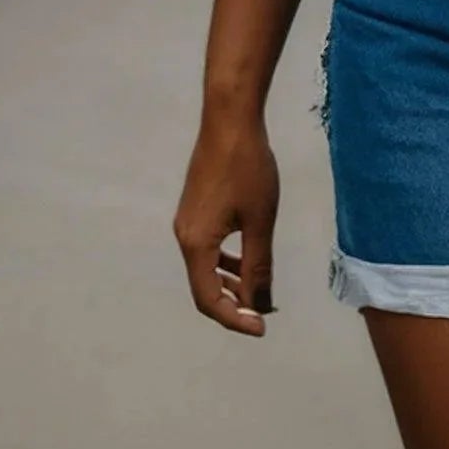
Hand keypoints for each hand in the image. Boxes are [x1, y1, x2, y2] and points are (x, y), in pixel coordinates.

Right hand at [174, 109, 280, 337]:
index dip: (235, 319)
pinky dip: (225, 261)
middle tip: (264, 313)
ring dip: (230, 283)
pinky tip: (245, 259)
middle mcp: (184, 237)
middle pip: (203, 287)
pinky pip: (207, 248)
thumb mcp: (259, 220)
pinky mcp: (194, 208)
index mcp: (196, 244)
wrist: (229, 121)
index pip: (209, 299)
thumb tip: (260, 304)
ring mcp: (187, 222)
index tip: (263, 327)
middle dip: (233, 304)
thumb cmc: (248, 169)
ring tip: (258, 291)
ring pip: (205, 267)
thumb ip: (258, 265)